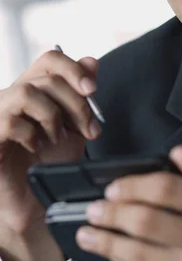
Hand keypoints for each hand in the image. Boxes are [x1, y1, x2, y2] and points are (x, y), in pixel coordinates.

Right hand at [0, 50, 101, 260]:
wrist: (33, 201)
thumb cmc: (49, 163)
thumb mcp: (75, 127)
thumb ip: (81, 97)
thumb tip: (91, 62)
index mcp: (35, 90)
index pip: (50, 60)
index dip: (73, 68)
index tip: (92, 89)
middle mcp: (14, 96)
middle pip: (46, 77)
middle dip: (75, 103)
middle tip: (87, 130)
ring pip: (26, 92)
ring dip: (51, 115)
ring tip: (57, 138)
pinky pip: (9, 121)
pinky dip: (31, 134)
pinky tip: (37, 147)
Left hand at [77, 146, 181, 260]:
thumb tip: (176, 153)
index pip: (168, 189)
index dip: (134, 186)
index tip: (112, 187)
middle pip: (148, 223)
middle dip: (112, 214)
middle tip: (93, 209)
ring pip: (140, 256)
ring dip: (107, 243)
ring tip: (87, 234)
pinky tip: (113, 251)